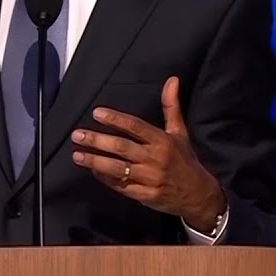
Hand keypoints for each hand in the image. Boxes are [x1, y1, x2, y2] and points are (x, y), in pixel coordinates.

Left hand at [70, 76, 225, 232]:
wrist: (198, 195)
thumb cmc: (185, 160)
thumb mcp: (180, 132)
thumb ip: (171, 107)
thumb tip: (172, 80)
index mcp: (162, 141)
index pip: (135, 127)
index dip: (115, 119)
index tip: (96, 113)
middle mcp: (154, 159)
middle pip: (122, 147)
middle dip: (97, 141)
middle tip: (77, 135)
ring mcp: (149, 179)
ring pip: (118, 169)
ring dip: (95, 161)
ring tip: (77, 156)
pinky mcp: (144, 196)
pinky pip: (121, 187)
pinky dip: (106, 179)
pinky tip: (93, 171)